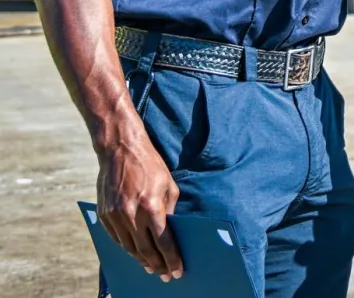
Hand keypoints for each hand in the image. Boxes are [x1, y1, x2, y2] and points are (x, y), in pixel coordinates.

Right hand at [97, 135, 181, 280]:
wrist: (120, 150)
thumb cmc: (150, 165)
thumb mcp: (169, 184)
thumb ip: (170, 208)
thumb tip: (172, 229)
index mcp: (151, 206)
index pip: (163, 241)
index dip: (171, 258)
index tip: (176, 271)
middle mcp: (132, 214)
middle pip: (145, 249)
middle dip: (157, 265)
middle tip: (164, 275)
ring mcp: (115, 216)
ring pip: (129, 247)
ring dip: (141, 260)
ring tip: (151, 267)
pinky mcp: (104, 214)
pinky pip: (116, 239)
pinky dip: (126, 248)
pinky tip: (135, 253)